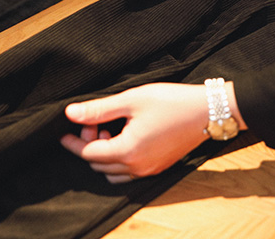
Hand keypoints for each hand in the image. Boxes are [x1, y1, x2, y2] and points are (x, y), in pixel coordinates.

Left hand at [61, 82, 246, 182]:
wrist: (208, 110)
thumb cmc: (172, 101)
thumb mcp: (132, 100)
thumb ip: (99, 109)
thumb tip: (70, 113)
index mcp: (127, 150)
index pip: (89, 152)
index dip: (75, 140)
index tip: (66, 128)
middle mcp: (137, 167)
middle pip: (98, 164)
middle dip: (89, 144)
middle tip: (94, 121)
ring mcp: (149, 169)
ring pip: (113, 172)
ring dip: (105, 155)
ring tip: (111, 130)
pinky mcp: (160, 167)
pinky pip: (130, 173)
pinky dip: (120, 161)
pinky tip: (127, 138)